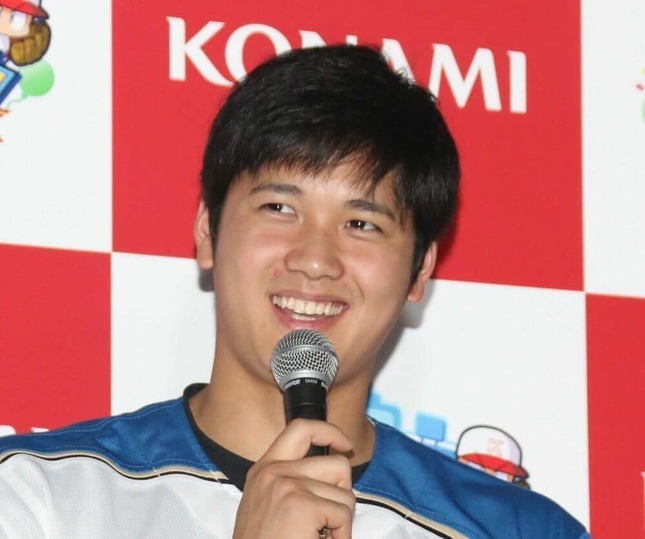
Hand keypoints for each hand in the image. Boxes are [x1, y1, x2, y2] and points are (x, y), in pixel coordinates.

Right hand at [233, 419, 355, 538]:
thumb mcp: (268, 503)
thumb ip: (292, 480)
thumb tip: (336, 463)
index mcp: (264, 469)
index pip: (301, 428)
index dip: (330, 432)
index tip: (345, 446)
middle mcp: (273, 472)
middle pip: (337, 464)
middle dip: (343, 494)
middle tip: (328, 519)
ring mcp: (287, 486)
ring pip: (346, 493)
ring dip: (342, 520)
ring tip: (319, 536)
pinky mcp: (301, 506)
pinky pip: (344, 515)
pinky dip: (342, 536)